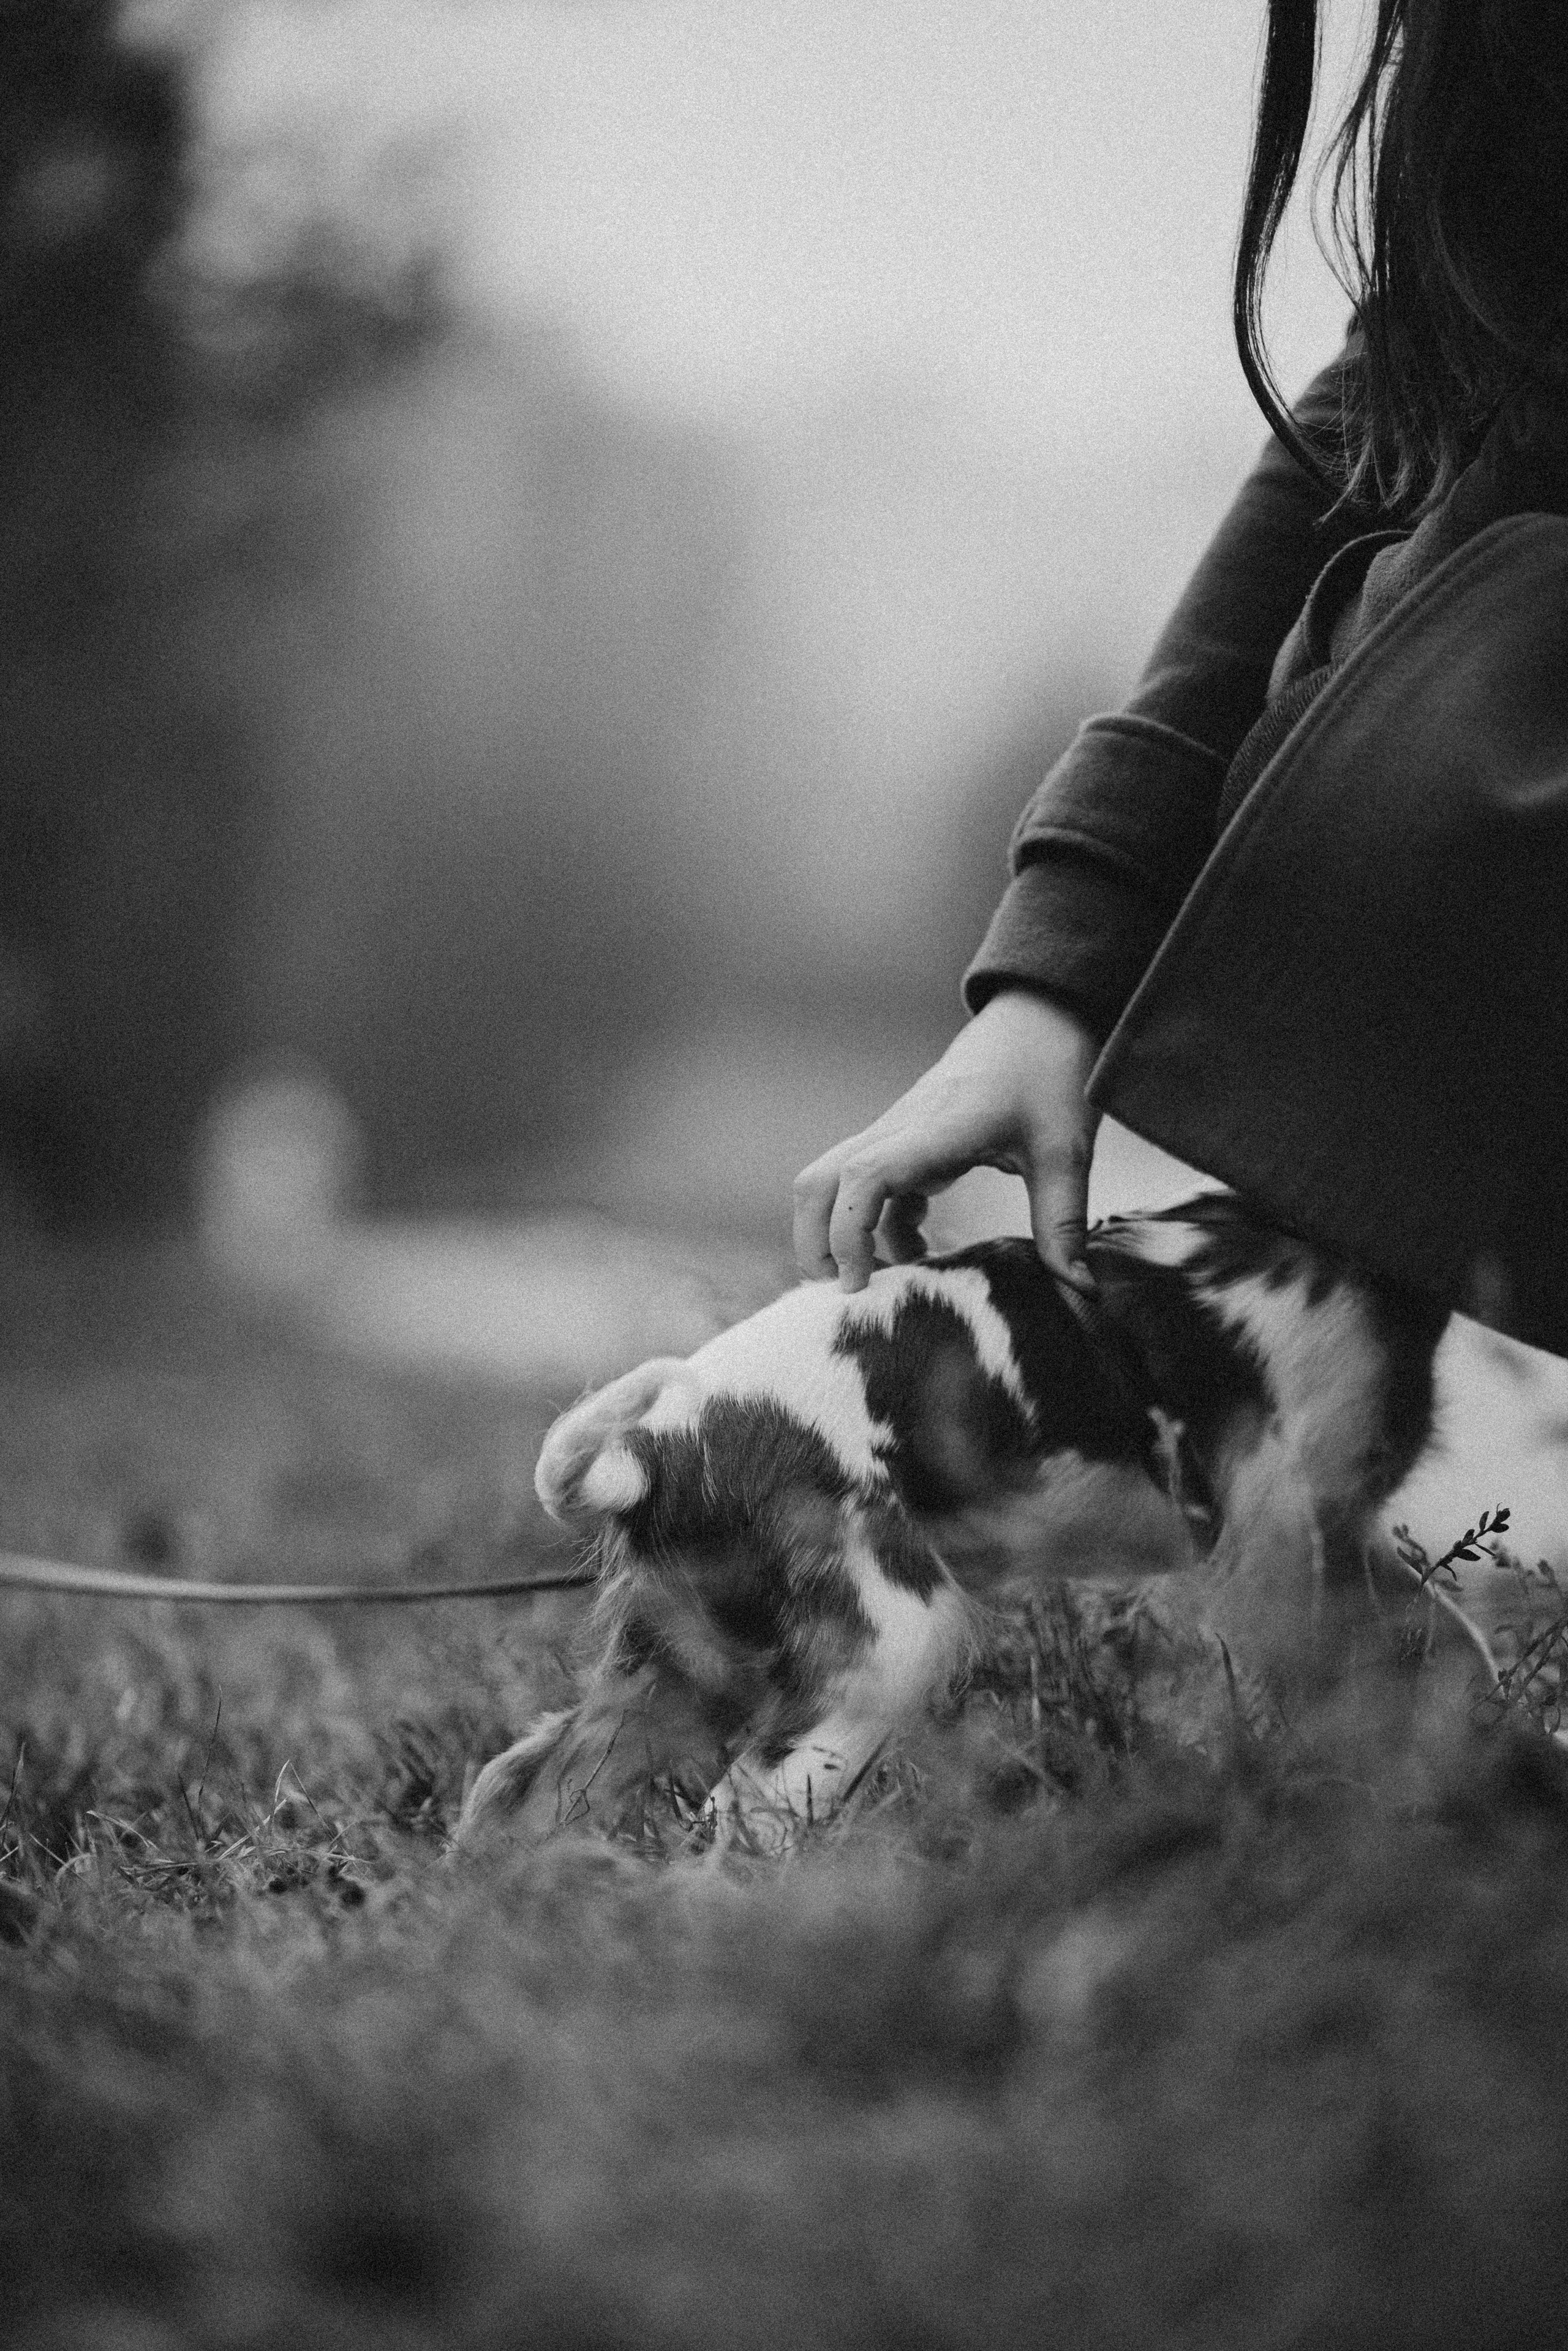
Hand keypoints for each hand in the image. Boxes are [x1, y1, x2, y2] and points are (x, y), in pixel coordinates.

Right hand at [792, 988, 1101, 1293]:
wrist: (1039, 1017)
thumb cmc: (1050, 1073)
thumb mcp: (1065, 1151)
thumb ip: (1062, 1222)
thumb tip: (1082, 1291)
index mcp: (936, 1129)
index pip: (864, 1177)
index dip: (849, 1232)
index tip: (862, 1283)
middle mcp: (901, 1129)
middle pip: (820, 1182)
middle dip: (816, 1242)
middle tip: (848, 1296)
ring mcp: (897, 1132)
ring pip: (833, 1181)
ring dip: (839, 1233)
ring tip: (882, 1286)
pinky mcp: (906, 1139)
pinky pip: (869, 1185)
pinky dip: (877, 1225)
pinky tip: (918, 1254)